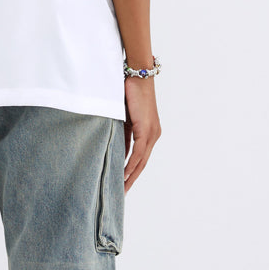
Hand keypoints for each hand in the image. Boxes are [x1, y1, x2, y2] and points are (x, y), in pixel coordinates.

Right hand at [123, 76, 160, 192]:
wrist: (137, 74)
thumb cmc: (128, 92)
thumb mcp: (123, 117)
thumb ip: (121, 133)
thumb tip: (115, 148)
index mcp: (149, 132)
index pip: (140, 158)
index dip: (132, 172)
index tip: (123, 184)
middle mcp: (153, 135)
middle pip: (142, 163)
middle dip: (132, 179)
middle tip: (122, 194)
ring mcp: (151, 132)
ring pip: (141, 161)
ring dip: (131, 176)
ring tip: (122, 189)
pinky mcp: (146, 128)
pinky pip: (139, 152)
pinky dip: (131, 164)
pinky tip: (124, 174)